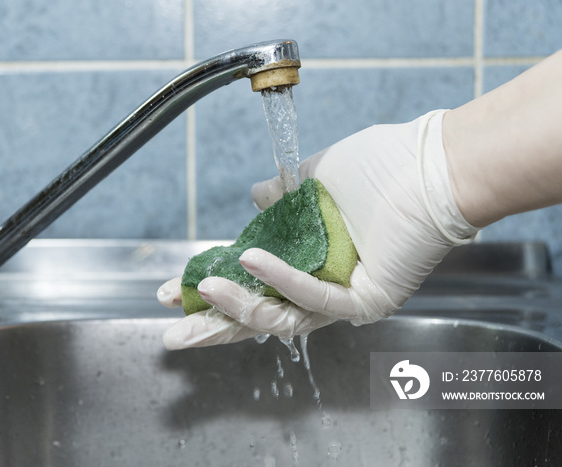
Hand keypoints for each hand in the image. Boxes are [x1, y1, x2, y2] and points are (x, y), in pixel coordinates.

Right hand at [158, 110, 477, 349]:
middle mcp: (326, 284)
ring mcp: (345, 296)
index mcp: (311, 259)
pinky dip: (281, 279)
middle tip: (174, 333)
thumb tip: (255, 197)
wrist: (433, 164)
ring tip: (203, 288)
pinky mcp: (366, 299)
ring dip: (239, 305)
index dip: (213, 289)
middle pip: (261, 317)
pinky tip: (249, 261)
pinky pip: (316, 297)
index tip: (175, 288)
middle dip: (214, 326)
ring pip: (283, 317)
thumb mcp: (318, 177)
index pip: (254, 286)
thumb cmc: (383, 167)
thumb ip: (284, 194)